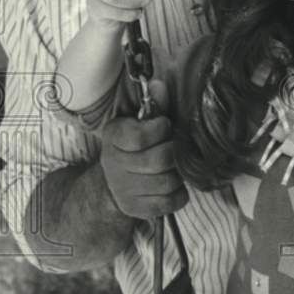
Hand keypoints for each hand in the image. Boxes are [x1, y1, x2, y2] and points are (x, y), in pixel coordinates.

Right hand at [100, 79, 187, 219]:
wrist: (113, 183)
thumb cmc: (134, 146)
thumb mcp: (139, 121)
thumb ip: (153, 105)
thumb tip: (160, 85)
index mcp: (113, 137)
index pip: (139, 136)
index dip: (159, 130)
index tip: (164, 126)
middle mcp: (114, 164)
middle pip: (160, 160)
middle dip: (173, 152)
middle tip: (173, 148)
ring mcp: (124, 189)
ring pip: (168, 182)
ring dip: (178, 174)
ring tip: (173, 167)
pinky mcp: (136, 208)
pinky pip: (171, 201)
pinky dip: (179, 194)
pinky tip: (172, 185)